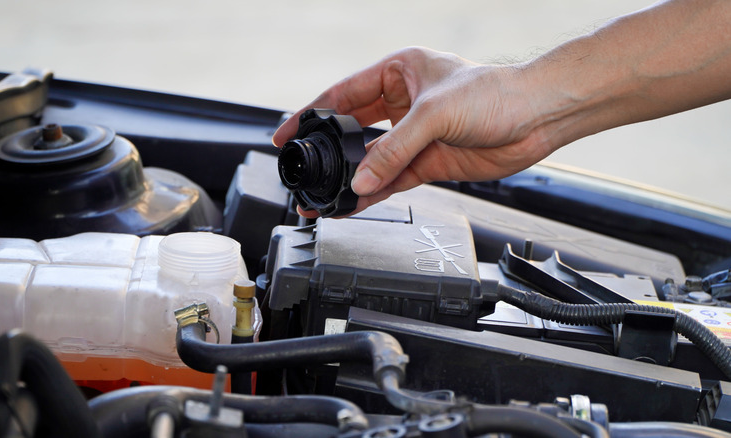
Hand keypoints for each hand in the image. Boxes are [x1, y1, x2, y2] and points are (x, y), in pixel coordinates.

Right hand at [272, 47, 555, 215]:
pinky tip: (354, 203)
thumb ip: (394, 148)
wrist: (537, 118)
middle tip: (304, 171)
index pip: (342, 94)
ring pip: (370, 160)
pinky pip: (391, 179)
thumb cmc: (496, 93)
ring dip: (349, 178)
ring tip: (323, 197)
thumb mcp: (435, 113)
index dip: (312, 114)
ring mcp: (414, 135)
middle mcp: (402, 103)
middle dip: (328, 152)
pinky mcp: (427, 161)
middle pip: (352, 130)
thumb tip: (362, 179)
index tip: (287, 133)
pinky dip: (373, 193)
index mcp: (398, 72)